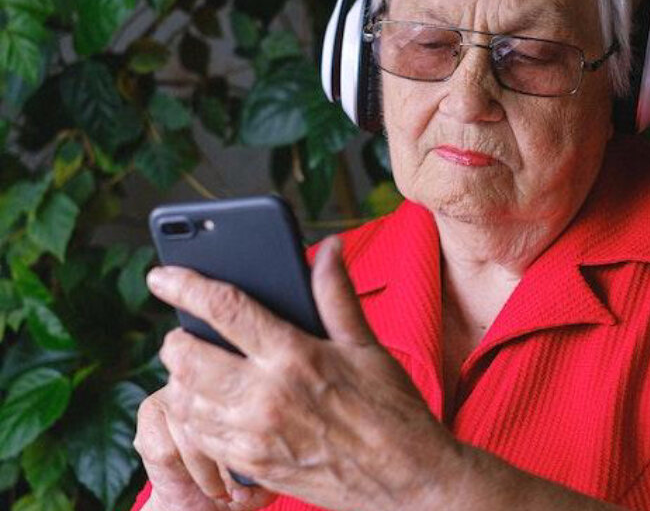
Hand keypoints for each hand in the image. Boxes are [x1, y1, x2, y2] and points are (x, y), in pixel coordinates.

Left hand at [147, 237, 461, 510]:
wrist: (407, 479)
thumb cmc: (392, 409)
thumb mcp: (367, 346)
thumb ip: (337, 295)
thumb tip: (330, 249)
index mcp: (295, 355)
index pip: (224, 309)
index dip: (186, 285)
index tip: (163, 275)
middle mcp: (266, 395)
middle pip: (187, 357)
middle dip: (176, 338)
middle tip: (185, 332)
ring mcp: (255, 435)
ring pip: (185, 398)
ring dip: (181, 378)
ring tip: (196, 367)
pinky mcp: (252, 466)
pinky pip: (199, 436)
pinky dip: (193, 415)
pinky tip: (210, 405)